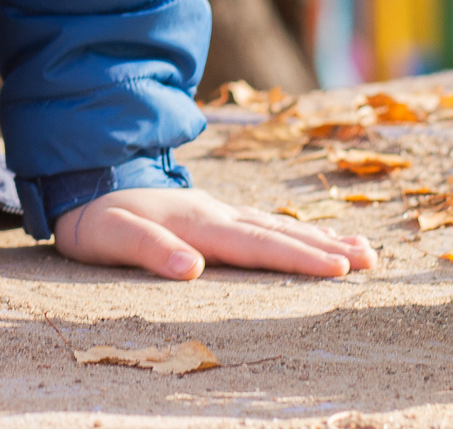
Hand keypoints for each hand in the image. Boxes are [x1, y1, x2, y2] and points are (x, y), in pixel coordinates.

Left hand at [52, 186, 376, 280]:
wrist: (82, 182)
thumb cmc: (96, 221)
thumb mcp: (111, 238)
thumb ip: (150, 250)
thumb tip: (193, 269)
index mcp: (197, 223)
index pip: (254, 245)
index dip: (296, 257)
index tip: (338, 269)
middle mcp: (215, 213)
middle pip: (277, 234)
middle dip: (325, 249)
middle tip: (370, 262)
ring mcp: (218, 211)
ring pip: (277, 226)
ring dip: (320, 239)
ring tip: (363, 251)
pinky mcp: (215, 215)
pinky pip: (264, 225)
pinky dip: (296, 232)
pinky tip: (318, 239)